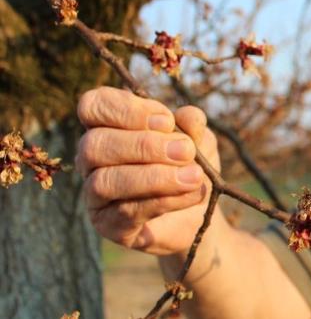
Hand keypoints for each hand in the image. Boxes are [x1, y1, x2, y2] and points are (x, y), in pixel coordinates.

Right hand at [76, 86, 220, 254]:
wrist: (196, 212)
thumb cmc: (188, 166)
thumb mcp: (198, 140)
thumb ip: (192, 126)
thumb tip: (188, 116)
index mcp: (107, 126)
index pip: (93, 106)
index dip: (125, 109)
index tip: (167, 121)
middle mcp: (91, 159)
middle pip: (94, 144)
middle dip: (144, 145)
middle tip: (186, 151)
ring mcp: (94, 194)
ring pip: (105, 181)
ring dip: (155, 177)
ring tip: (194, 176)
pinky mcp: (108, 225)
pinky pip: (126, 212)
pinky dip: (164, 200)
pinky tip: (192, 194)